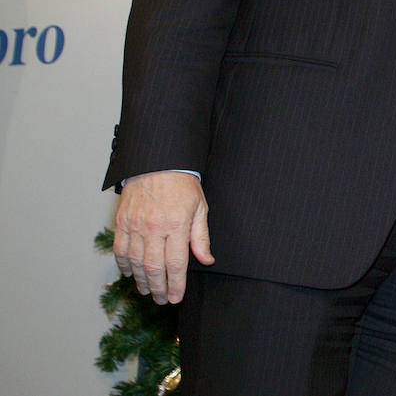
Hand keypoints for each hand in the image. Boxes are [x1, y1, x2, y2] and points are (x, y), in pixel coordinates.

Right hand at [112, 170, 212, 304]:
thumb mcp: (200, 207)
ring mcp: (135, 225)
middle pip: (154, 268)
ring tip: (147, 291)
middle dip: (158, 288)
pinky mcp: (122, 221)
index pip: (176, 263)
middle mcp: (154, 227)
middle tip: (161, 300)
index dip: (175, 285)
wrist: (157, 162)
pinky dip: (123, 265)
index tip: (175, 298)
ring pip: (135, 263)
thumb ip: (201, 236)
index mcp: (177, 224)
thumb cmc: (182, 184)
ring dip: (141, 281)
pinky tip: (130, 274)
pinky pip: (120, 250)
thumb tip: (206, 260)